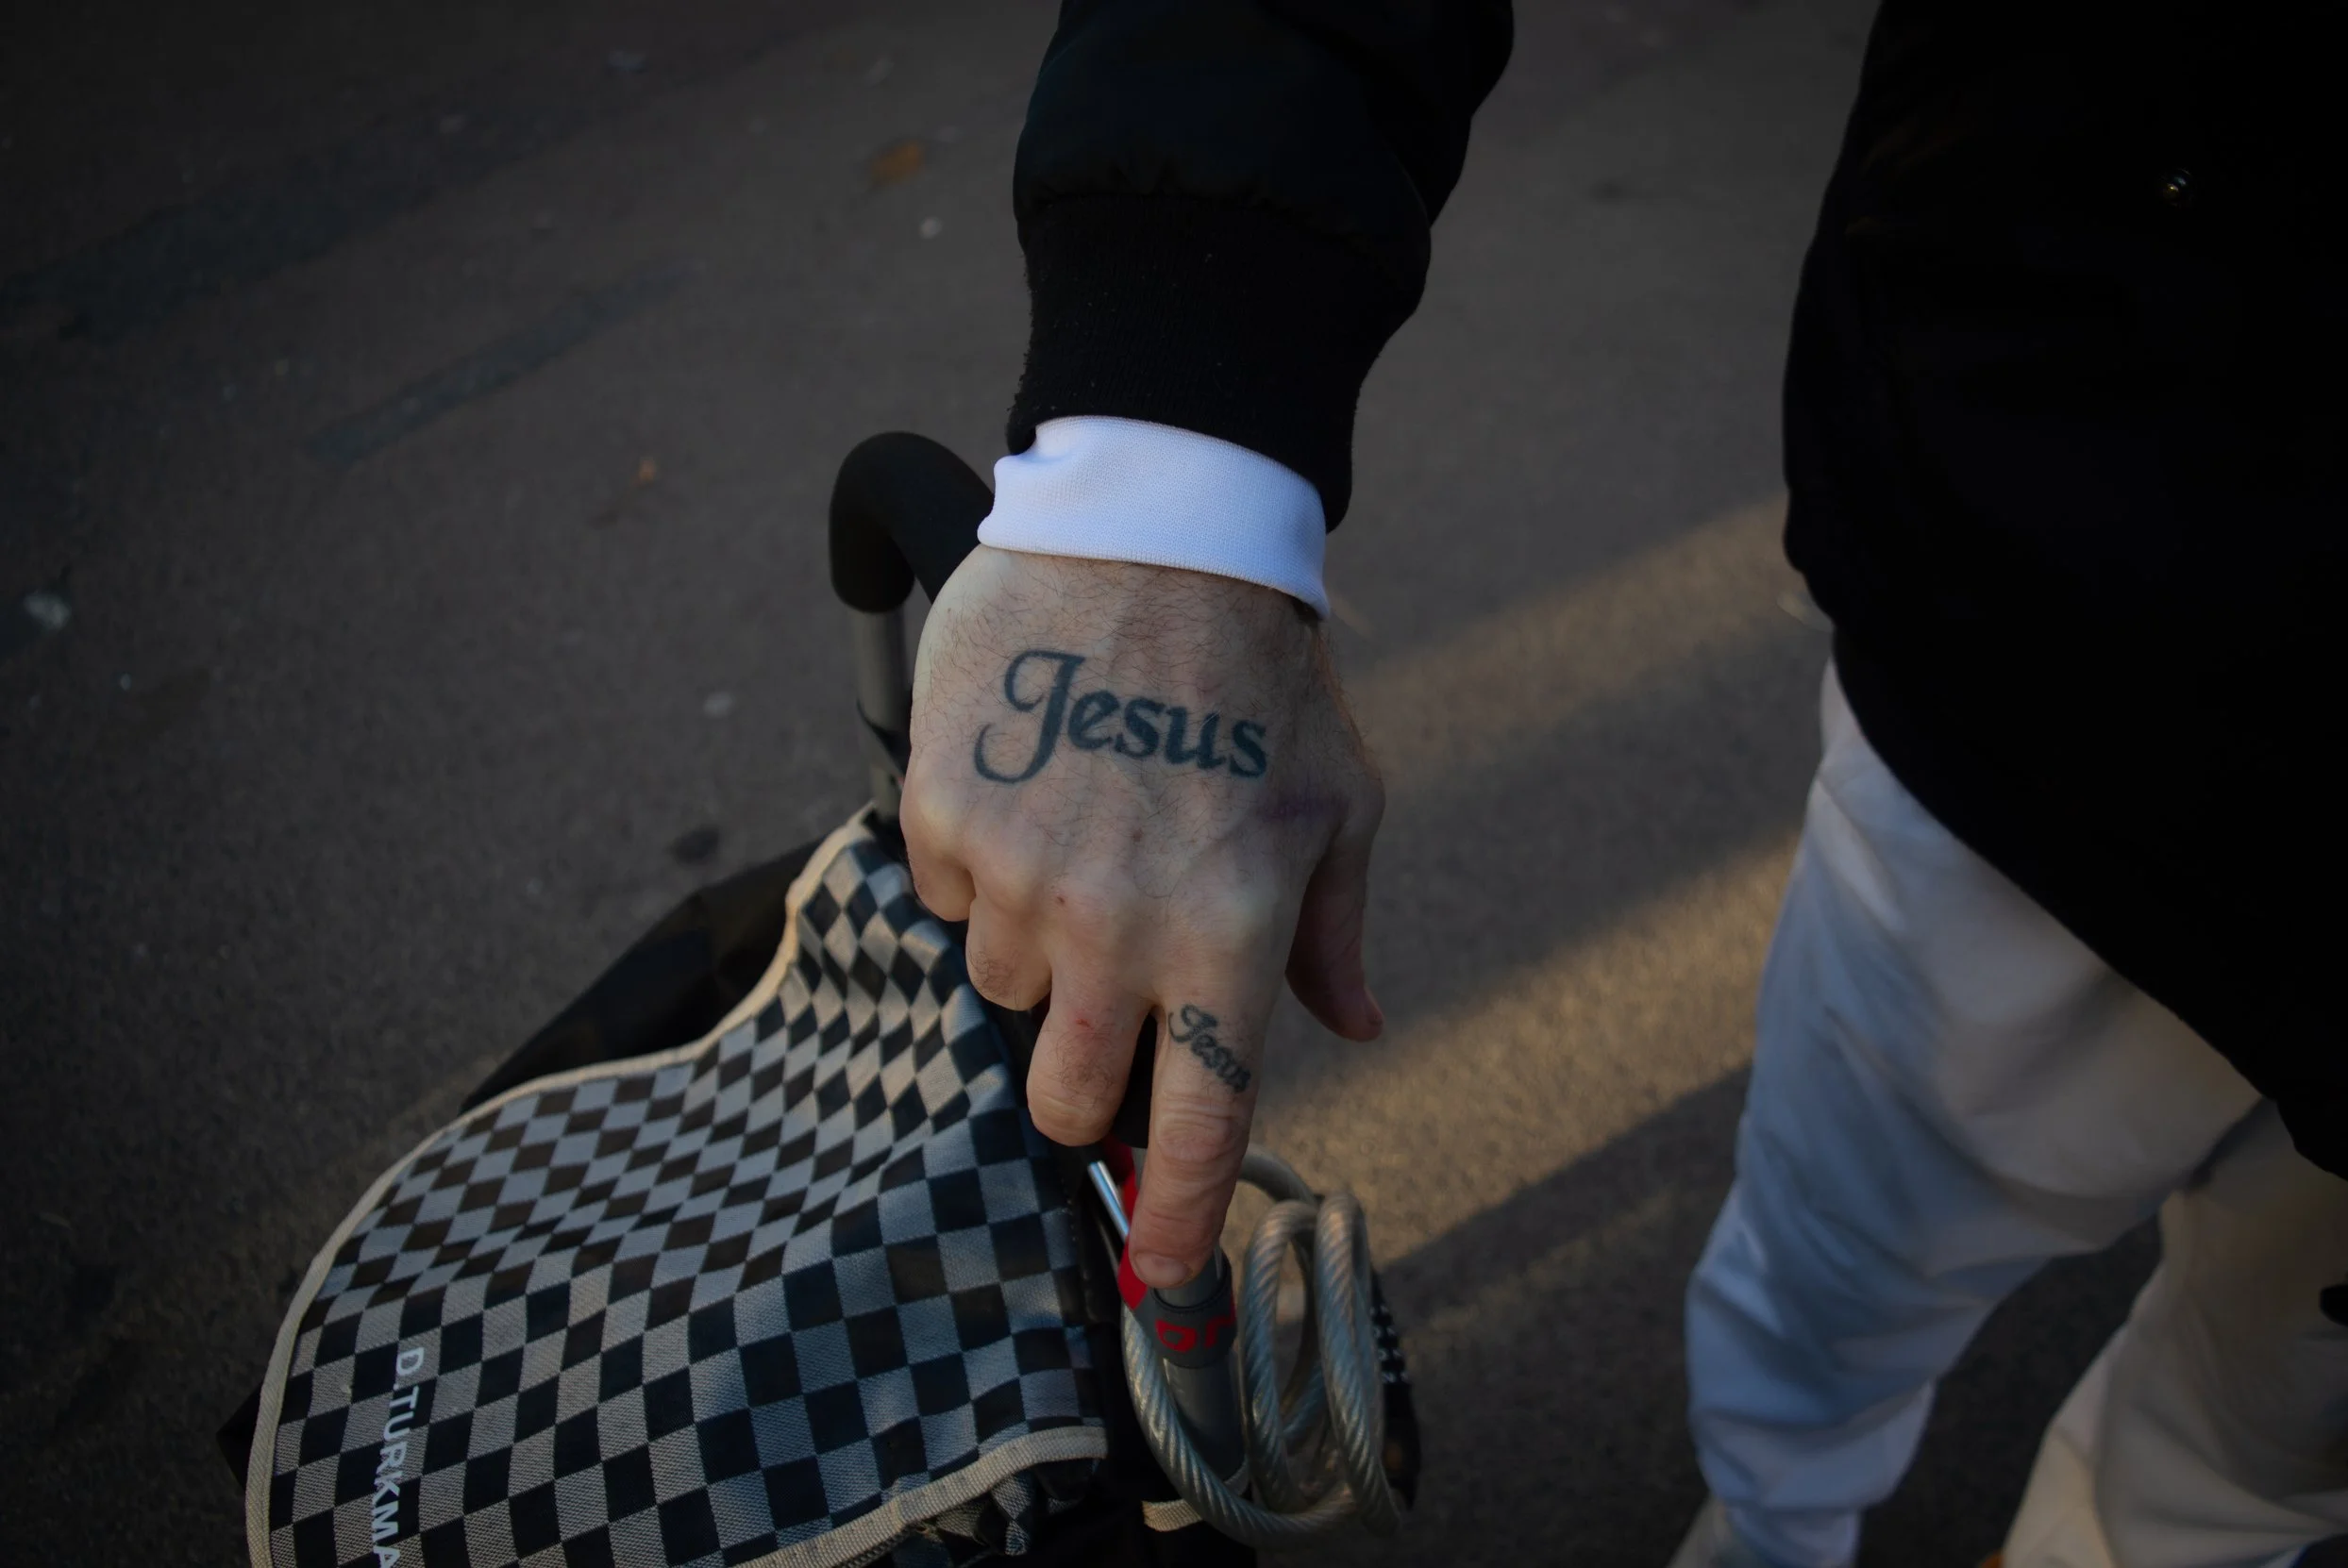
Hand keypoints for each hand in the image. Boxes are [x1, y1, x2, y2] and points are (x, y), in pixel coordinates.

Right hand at [903, 546, 1384, 1287]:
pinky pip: (942, 893)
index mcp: (1227, 935)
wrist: (1153, 528)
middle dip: (1082, 1081)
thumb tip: (1356, 1026)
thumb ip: (1334, 933)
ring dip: (1035, 952)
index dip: (1171, 1227)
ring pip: (998, 990)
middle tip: (1108, 1005)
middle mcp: (1115, 925)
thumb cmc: (1265, 674)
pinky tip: (1031, 788)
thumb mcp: (1342, 803)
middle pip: (1061, 1095)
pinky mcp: (942, 811)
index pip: (1192, 1125)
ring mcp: (1014, 873)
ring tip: (1082, 840)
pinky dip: (979, 867)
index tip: (1161, 1284)